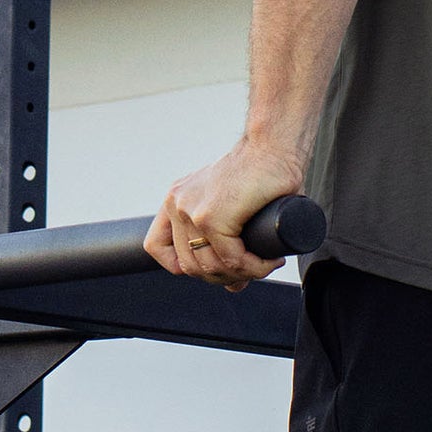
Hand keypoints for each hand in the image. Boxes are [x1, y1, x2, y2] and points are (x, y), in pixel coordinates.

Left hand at [145, 136, 305, 288]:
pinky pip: (230, 259)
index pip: (157, 247)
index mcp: (177, 200)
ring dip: (241, 274)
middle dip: (223, 277)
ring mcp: (192, 211)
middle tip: (252, 269)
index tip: (213, 268)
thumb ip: (226, 243)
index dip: (182, 267)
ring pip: (210, 267)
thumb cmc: (260, 172)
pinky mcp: (212, 217)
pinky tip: (269, 260)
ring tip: (264, 264)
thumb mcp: (233, 210)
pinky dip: (254, 267)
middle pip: (189, 265)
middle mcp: (178, 204)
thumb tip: (233, 284)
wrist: (274, 146)